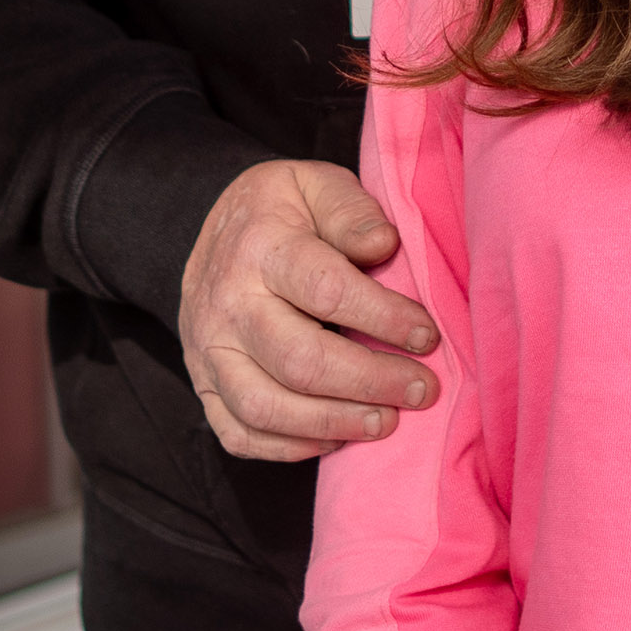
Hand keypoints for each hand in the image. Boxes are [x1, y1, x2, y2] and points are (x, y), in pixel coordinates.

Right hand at [180, 159, 440, 458]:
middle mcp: (227, 304)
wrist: (214, 228)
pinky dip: (289, 447)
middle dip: (369, 381)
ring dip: (334, 423)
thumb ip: (352, 211)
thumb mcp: (316, 183)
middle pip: (299, 361)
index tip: (427, 335)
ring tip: (387, 421)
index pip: (326, 291)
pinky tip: (336, 438)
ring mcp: (208, 351)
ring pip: (266, 407)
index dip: (383, 318)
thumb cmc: (283, 209)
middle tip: (422, 389)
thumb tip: (384, 245)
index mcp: (260, 247)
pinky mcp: (204, 384)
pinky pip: (239, 433)